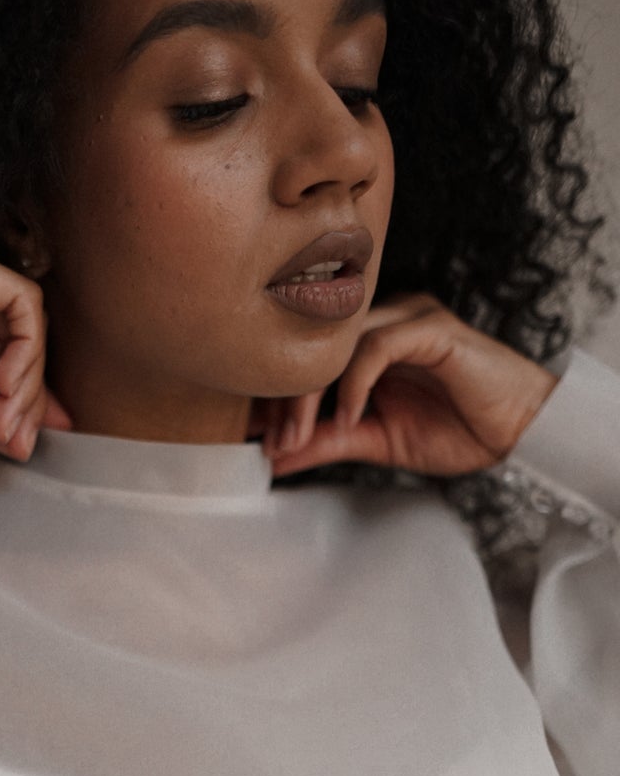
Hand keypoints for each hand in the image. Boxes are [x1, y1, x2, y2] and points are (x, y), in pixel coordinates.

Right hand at [0, 248, 72, 459]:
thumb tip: (16, 441)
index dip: (20, 399)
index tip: (27, 441)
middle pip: (14, 345)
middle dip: (28, 398)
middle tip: (19, 440)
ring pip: (24, 324)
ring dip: (29, 380)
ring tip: (9, 419)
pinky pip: (21, 304)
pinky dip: (28, 348)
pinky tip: (8, 385)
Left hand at [252, 293, 561, 478]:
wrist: (519, 431)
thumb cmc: (457, 429)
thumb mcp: (375, 440)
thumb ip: (327, 441)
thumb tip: (275, 457)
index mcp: (365, 340)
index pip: (304, 360)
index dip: (275, 399)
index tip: (256, 440)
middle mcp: (382, 320)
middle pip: (311, 348)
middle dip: (285, 401)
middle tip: (273, 444)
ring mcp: (406, 318)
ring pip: (336, 346)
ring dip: (311, 395)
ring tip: (301, 437)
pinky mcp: (430, 327)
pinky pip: (376, 347)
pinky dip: (354, 384)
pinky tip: (350, 417)